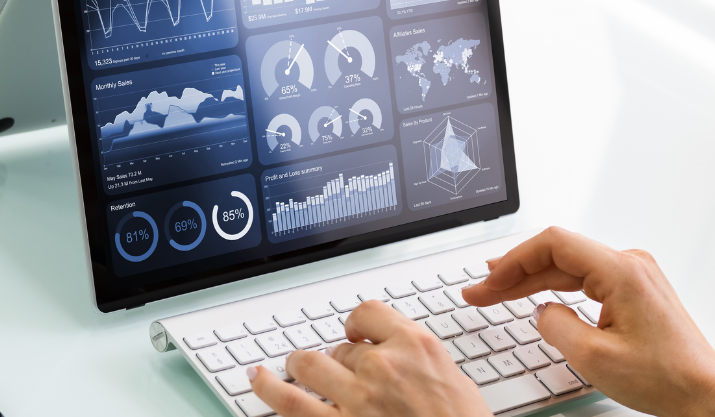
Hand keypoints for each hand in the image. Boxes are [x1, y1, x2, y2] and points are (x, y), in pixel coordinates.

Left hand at [248, 301, 488, 416]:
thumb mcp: (456, 384)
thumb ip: (421, 363)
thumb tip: (401, 357)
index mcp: (417, 348)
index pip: (369, 313)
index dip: (357, 325)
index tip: (355, 333)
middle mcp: (383, 367)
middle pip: (340, 348)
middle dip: (339, 362)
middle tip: (342, 375)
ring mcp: (356, 398)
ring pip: (309, 364)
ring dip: (301, 367)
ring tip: (295, 370)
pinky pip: (290, 401)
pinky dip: (268, 388)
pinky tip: (257, 380)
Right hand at [462, 227, 714, 416]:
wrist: (702, 393)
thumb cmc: (664, 377)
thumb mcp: (592, 356)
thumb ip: (554, 324)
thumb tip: (541, 311)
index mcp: (621, 271)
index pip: (553, 244)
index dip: (512, 261)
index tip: (488, 282)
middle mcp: (630, 265)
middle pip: (558, 254)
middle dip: (513, 272)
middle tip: (479, 291)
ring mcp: (634, 276)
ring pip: (569, 266)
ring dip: (530, 279)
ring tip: (495, 293)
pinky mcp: (634, 290)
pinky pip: (585, 278)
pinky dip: (554, 287)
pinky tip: (533, 295)